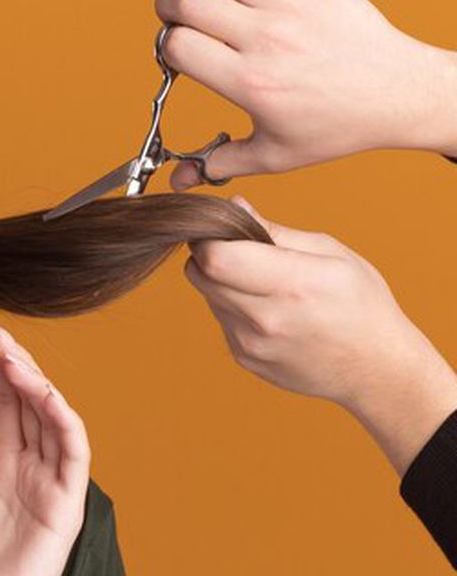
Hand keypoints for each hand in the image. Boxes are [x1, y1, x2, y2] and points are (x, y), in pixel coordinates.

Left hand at [0, 325, 90, 575]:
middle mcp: (32, 471)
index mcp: (4, 468)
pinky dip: (63, 419)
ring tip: (11, 356)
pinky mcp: (65, 506)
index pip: (7, 406)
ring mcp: (51, 487)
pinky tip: (41, 392)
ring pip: (54, 421)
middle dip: (14, 366)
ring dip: (37, 383)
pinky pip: (73, 455)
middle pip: (31, 405)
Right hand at [154, 0, 456, 187]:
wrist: (395, 92)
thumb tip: (178, 182)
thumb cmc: (334, 126)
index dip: (166, 50)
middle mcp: (265, 36)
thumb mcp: (274, 155)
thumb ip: (220, 164)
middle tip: (175, 21)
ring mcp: (288, 0)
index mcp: (251, 82)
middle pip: (187, 3)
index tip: (177, 59)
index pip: (180, 48)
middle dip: (167, 9)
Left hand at [185, 197, 456, 474]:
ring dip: (223, 282)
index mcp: (293, 284)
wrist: (373, 368)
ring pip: (208, 296)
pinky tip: (268, 309)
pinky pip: (221, 319)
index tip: (224, 230)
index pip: (215, 257)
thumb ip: (275, 231)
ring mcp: (250, 343)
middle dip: (211, 255)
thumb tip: (235, 207)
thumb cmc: (360, 303)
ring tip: (264, 283)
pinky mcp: (244, 358)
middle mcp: (265, 318)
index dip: (210, 238)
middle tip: (240, 250)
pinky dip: (233, 307)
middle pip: (201, 275)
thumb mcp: (331, 254)